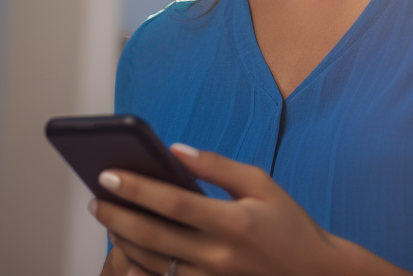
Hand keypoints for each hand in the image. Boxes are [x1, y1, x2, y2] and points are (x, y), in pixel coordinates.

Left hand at [90, 143, 412, 275]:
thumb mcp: (261, 184)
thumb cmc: (288, 225)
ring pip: (155, 265)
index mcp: (234, 223)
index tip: (107, 174)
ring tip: (108, 222)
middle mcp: (220, 256)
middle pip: (155, 237)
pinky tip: (126, 259)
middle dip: (118, 217)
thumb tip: (175, 150)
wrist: (316, 275)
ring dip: (125, 243)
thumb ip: (217, 167)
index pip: (174, 204)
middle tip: (96, 200)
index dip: (137, 188)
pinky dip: (143, 273)